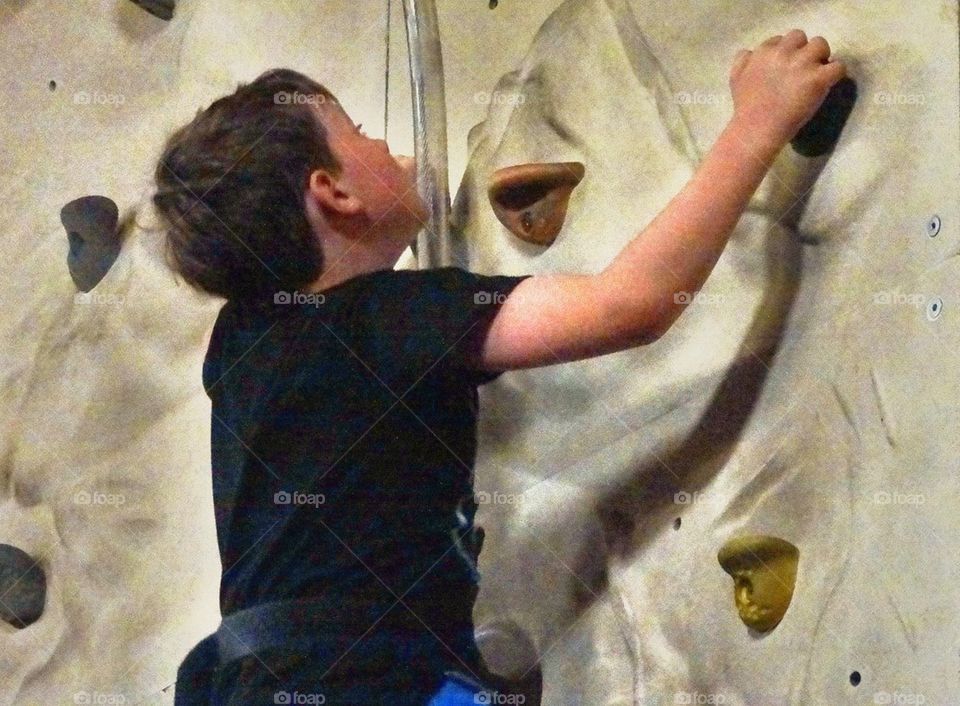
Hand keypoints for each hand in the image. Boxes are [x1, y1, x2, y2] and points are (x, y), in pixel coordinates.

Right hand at [729, 30, 846, 147]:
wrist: (756, 129)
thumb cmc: (745, 109)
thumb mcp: (735, 78)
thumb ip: (743, 61)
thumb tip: (751, 52)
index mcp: (764, 52)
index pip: (779, 40)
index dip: (785, 53)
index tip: (785, 67)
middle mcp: (784, 52)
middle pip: (800, 36)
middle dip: (802, 49)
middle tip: (802, 68)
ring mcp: (802, 64)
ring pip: (821, 44)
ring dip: (821, 57)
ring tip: (817, 73)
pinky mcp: (817, 79)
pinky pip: (838, 67)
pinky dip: (835, 74)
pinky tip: (828, 83)